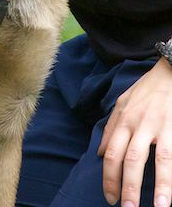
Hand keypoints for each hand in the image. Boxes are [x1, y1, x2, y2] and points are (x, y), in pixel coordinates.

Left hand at [98, 58, 171, 206]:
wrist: (170, 71)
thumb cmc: (147, 90)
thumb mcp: (121, 104)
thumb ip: (110, 129)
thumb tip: (100, 153)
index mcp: (122, 121)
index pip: (111, 154)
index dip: (109, 177)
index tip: (109, 196)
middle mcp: (138, 125)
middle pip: (129, 160)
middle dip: (126, 186)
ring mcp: (158, 127)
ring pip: (154, 160)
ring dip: (155, 187)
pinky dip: (171, 175)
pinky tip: (170, 192)